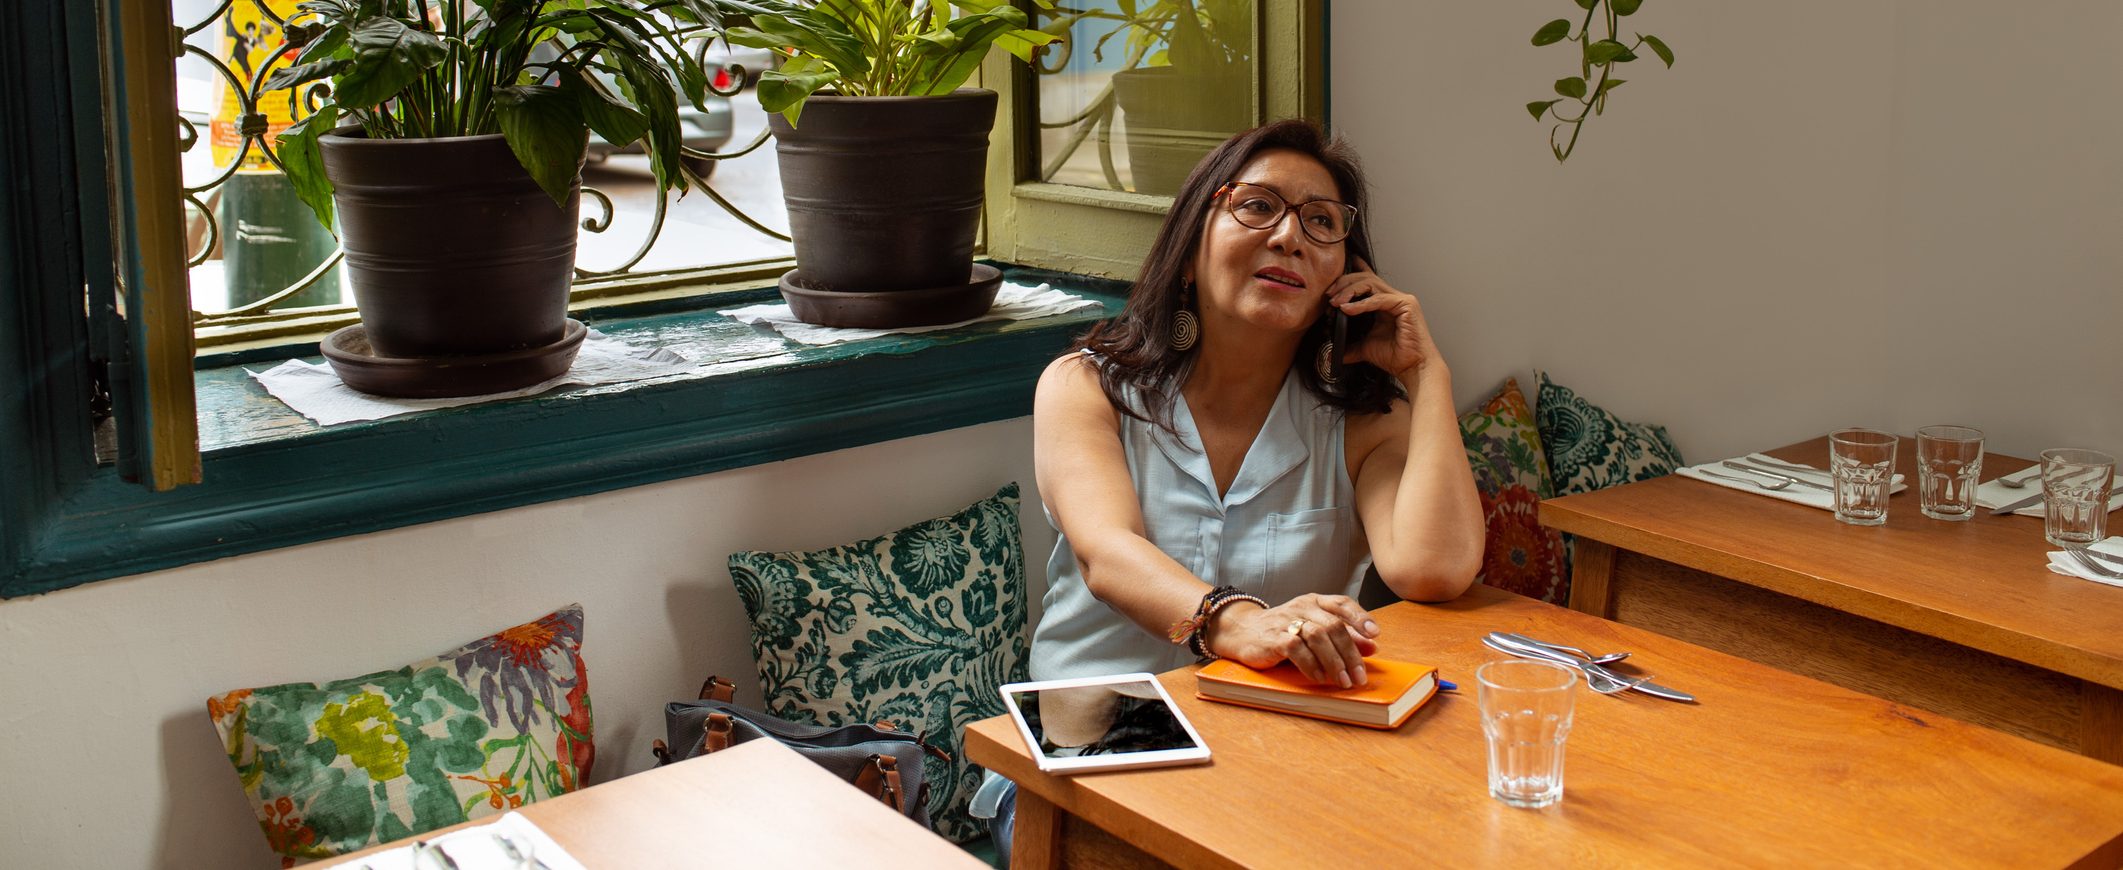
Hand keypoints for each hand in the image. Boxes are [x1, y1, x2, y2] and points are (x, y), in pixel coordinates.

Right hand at [1205, 594, 1381, 687]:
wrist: (1241, 631)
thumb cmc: (1281, 631)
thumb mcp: (1313, 630)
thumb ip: (1342, 637)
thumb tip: (1372, 647)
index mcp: (1314, 602)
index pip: (1342, 603)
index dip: (1360, 617)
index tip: (1375, 633)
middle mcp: (1302, 607)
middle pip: (1334, 626)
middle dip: (1350, 653)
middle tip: (1359, 676)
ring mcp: (1286, 621)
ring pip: (1318, 636)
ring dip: (1334, 662)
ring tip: (1343, 681)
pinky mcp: (1273, 637)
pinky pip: (1296, 649)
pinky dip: (1311, 665)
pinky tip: (1319, 678)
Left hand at [1326, 257, 1436, 378]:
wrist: (1413, 368)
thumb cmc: (1396, 357)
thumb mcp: (1365, 347)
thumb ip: (1350, 345)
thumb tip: (1332, 351)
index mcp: (1385, 303)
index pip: (1368, 281)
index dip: (1352, 274)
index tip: (1333, 280)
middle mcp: (1394, 297)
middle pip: (1366, 279)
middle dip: (1345, 283)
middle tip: (1329, 294)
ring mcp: (1402, 300)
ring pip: (1372, 283)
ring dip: (1350, 290)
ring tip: (1335, 302)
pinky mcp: (1406, 305)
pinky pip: (1379, 299)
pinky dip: (1361, 304)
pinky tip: (1347, 309)